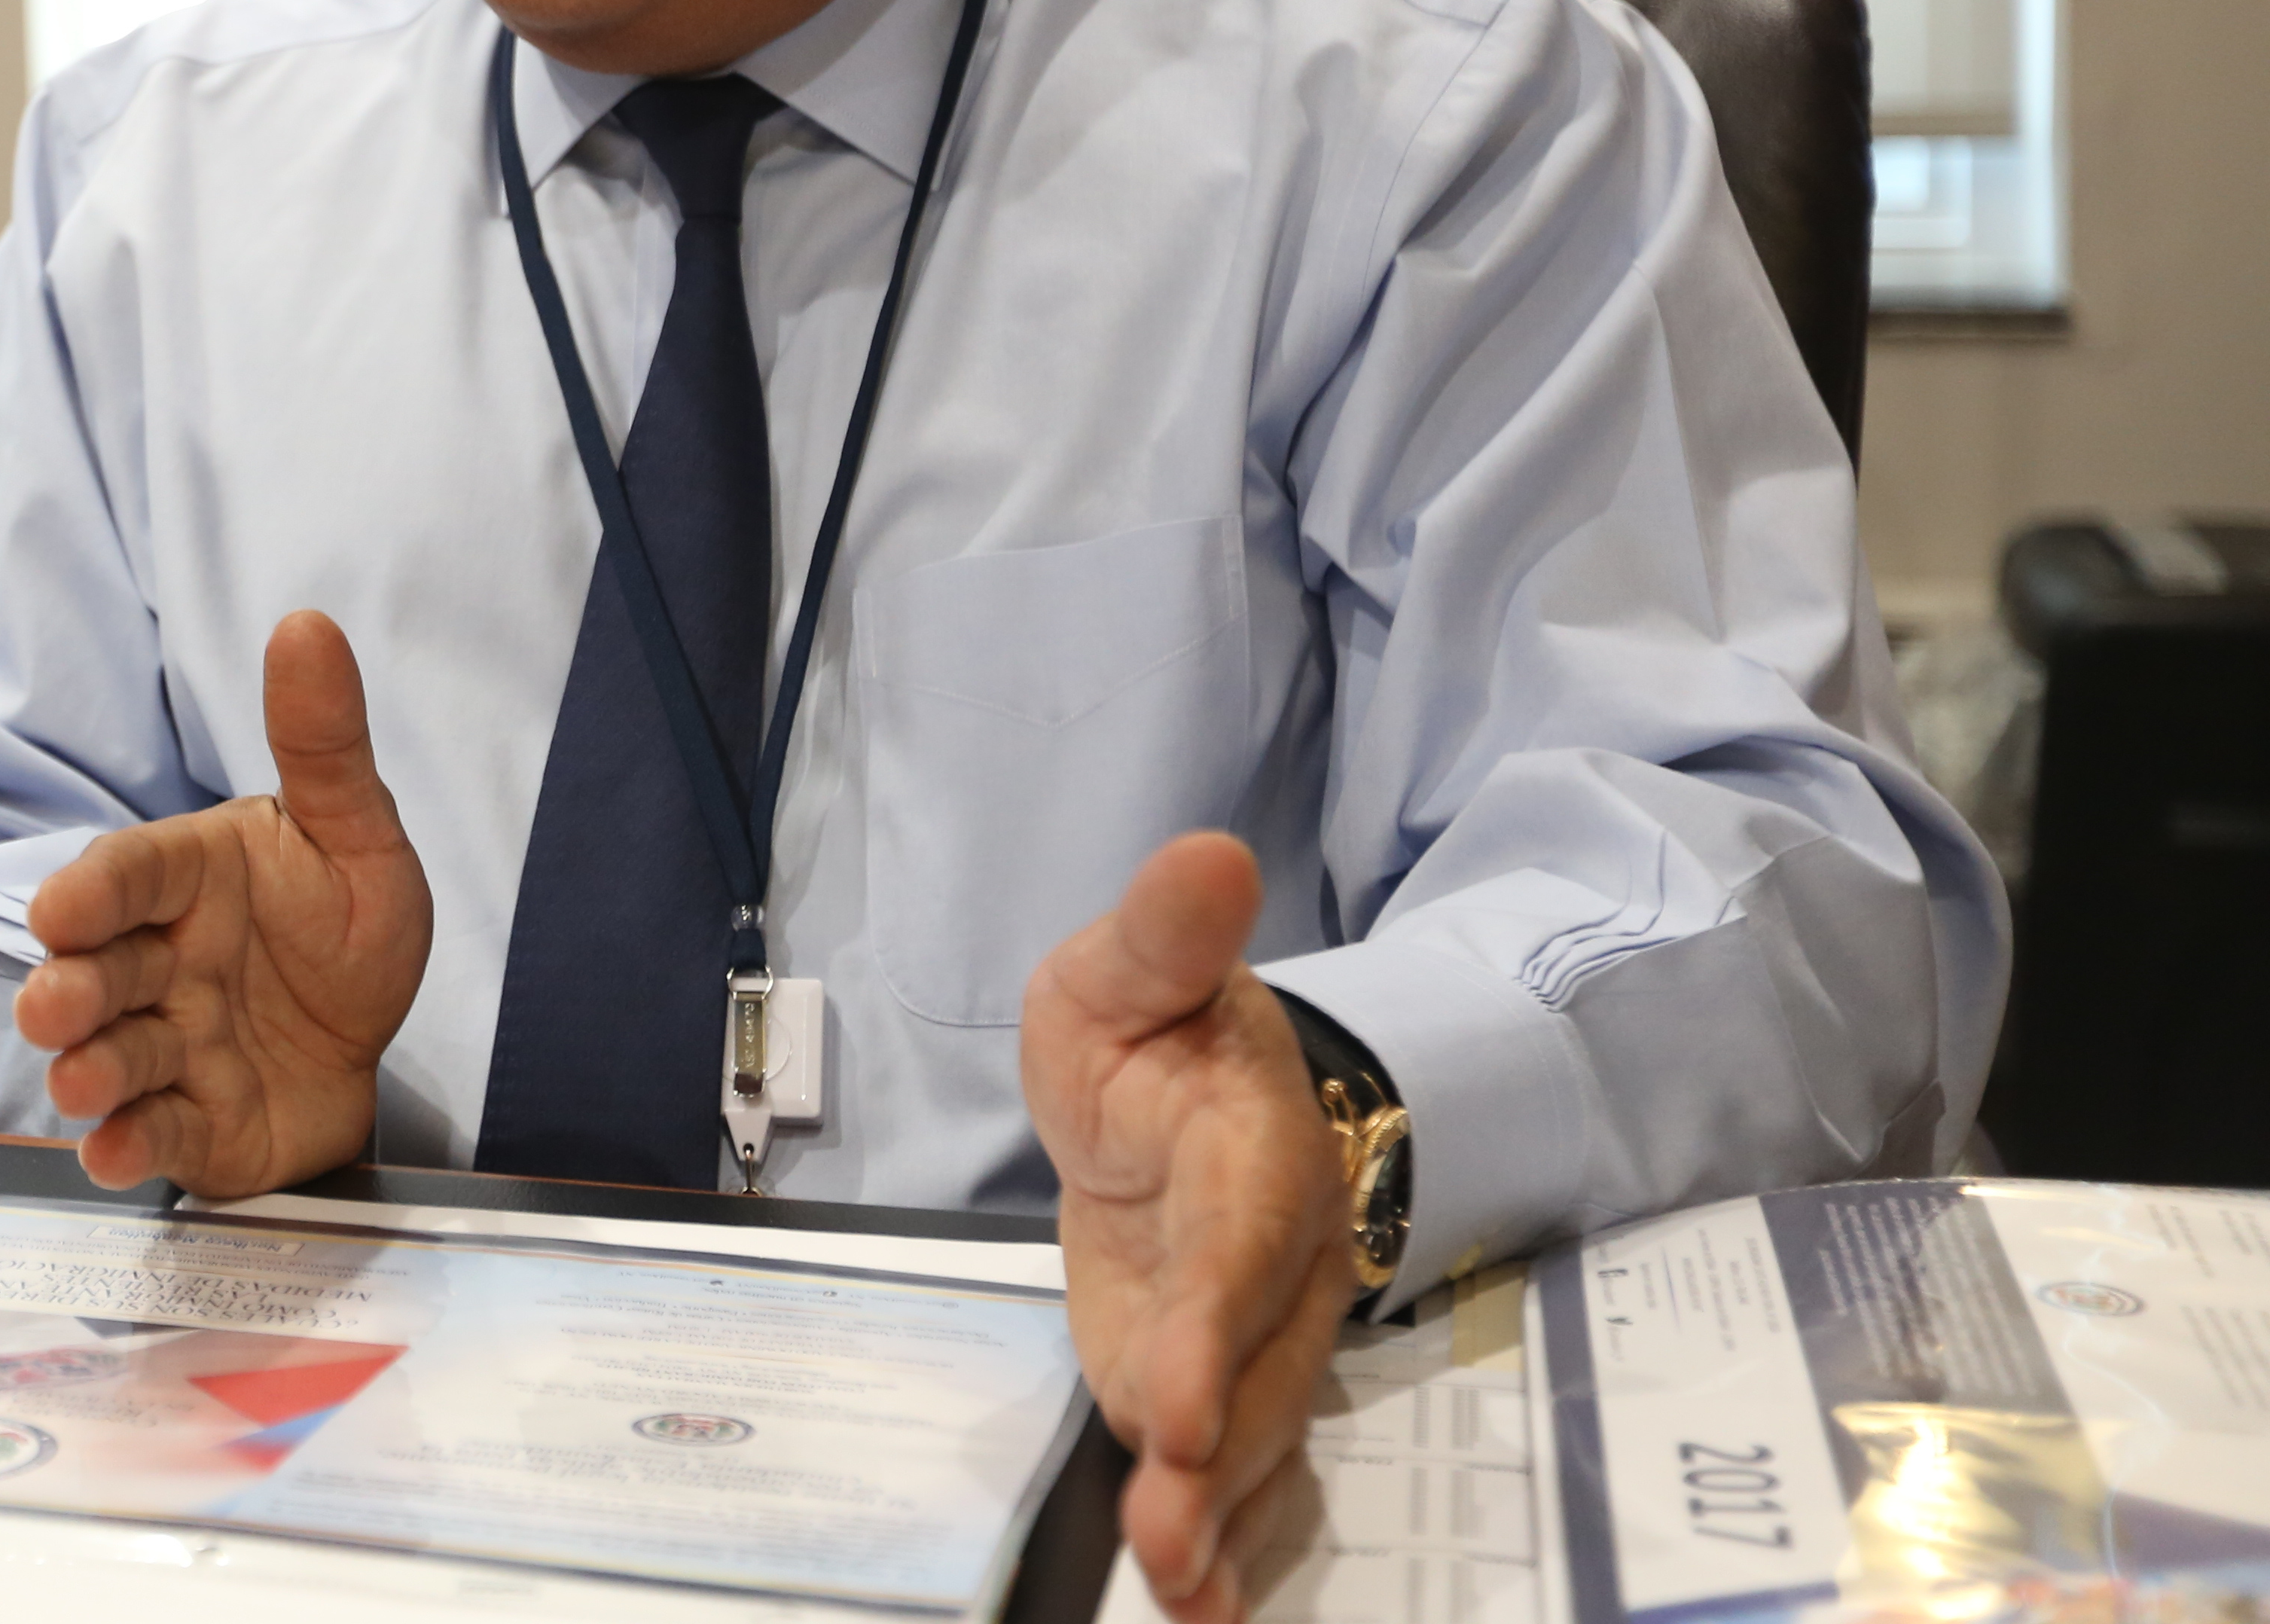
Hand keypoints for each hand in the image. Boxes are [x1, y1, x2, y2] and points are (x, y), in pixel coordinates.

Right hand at [11, 610, 433, 1194]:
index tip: (59, 912)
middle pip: (98, 971)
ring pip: (110, 1057)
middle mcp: (160, 964)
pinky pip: (148, 1135)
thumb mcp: (357, 837)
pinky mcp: (186, 1126)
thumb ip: (325, 745)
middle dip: (69, 990)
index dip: (93, 894)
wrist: (373, 1047)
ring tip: (81, 1082)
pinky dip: (126, 1146)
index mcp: (189, 882)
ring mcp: (167, 1048)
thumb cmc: (346, 933)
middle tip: (54, 1004)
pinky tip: (113, 1149)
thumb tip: (307, 624)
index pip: (129, 875)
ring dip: (86, 1071)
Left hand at [1021, 833, 1353, 1623]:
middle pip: (1251, 1363)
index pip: (1237, 1241)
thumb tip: (1207, 854)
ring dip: (1212, 1512)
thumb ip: (1163, 932)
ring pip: (1247, 1428)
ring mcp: (1248, 1328)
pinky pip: (1223, 1457)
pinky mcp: (1210, 1375)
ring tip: (1180, 1587)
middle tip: (1164, 1525)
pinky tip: (1194, 1597)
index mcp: (1253, 1144)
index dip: (1209, 1321)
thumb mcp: (1130, 966)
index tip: (1164, 1398)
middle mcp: (1273, 1254)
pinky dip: (1212, 1532)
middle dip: (1211, 1451)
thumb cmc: (1152, 1024)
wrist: (1179, 1089)